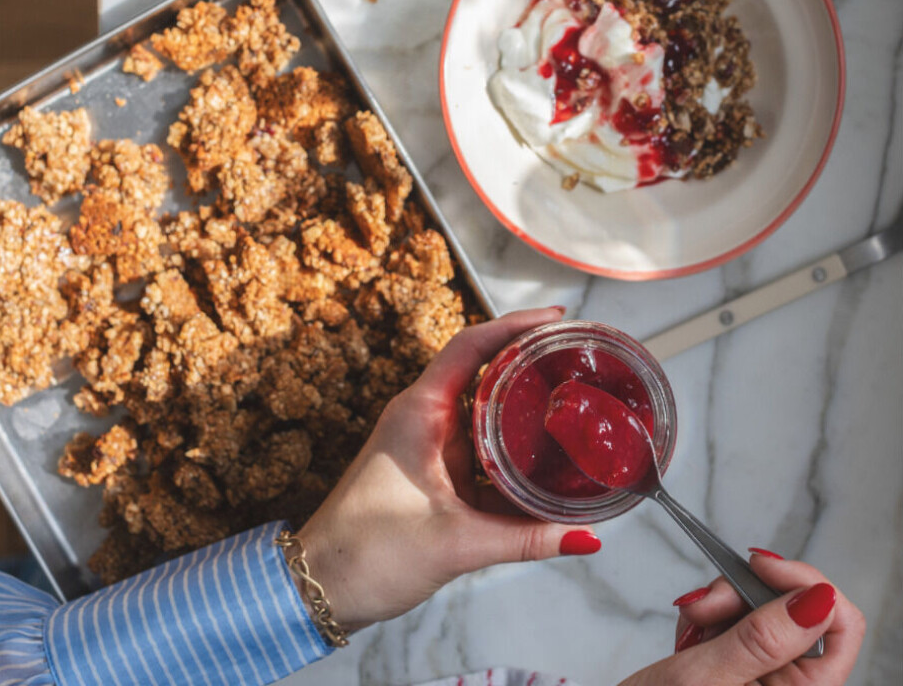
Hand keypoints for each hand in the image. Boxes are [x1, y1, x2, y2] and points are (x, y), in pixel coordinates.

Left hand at [294, 307, 601, 630]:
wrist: (320, 588)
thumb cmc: (366, 553)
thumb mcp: (455, 543)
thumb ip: (524, 539)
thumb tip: (585, 536)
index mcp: (418, 412)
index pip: (470, 346)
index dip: (514, 325)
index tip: (555, 318)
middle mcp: (424, 418)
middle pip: (483, 370)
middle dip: (528, 360)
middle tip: (575, 355)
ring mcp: (429, 445)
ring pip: (486, 413)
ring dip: (524, 407)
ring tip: (571, 399)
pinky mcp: (434, 473)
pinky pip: (482, 450)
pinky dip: (513, 450)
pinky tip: (546, 459)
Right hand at [618, 552, 864, 684]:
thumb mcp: (708, 677)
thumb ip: (763, 638)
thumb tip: (819, 598)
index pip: (841, 624)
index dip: (803, 583)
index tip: (758, 564)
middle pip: (795, 609)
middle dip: (745, 594)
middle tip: (705, 605)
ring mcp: (769, 680)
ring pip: (763, 609)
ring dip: (721, 605)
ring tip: (690, 627)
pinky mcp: (746, 669)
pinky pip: (740, 621)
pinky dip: (711, 617)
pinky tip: (689, 636)